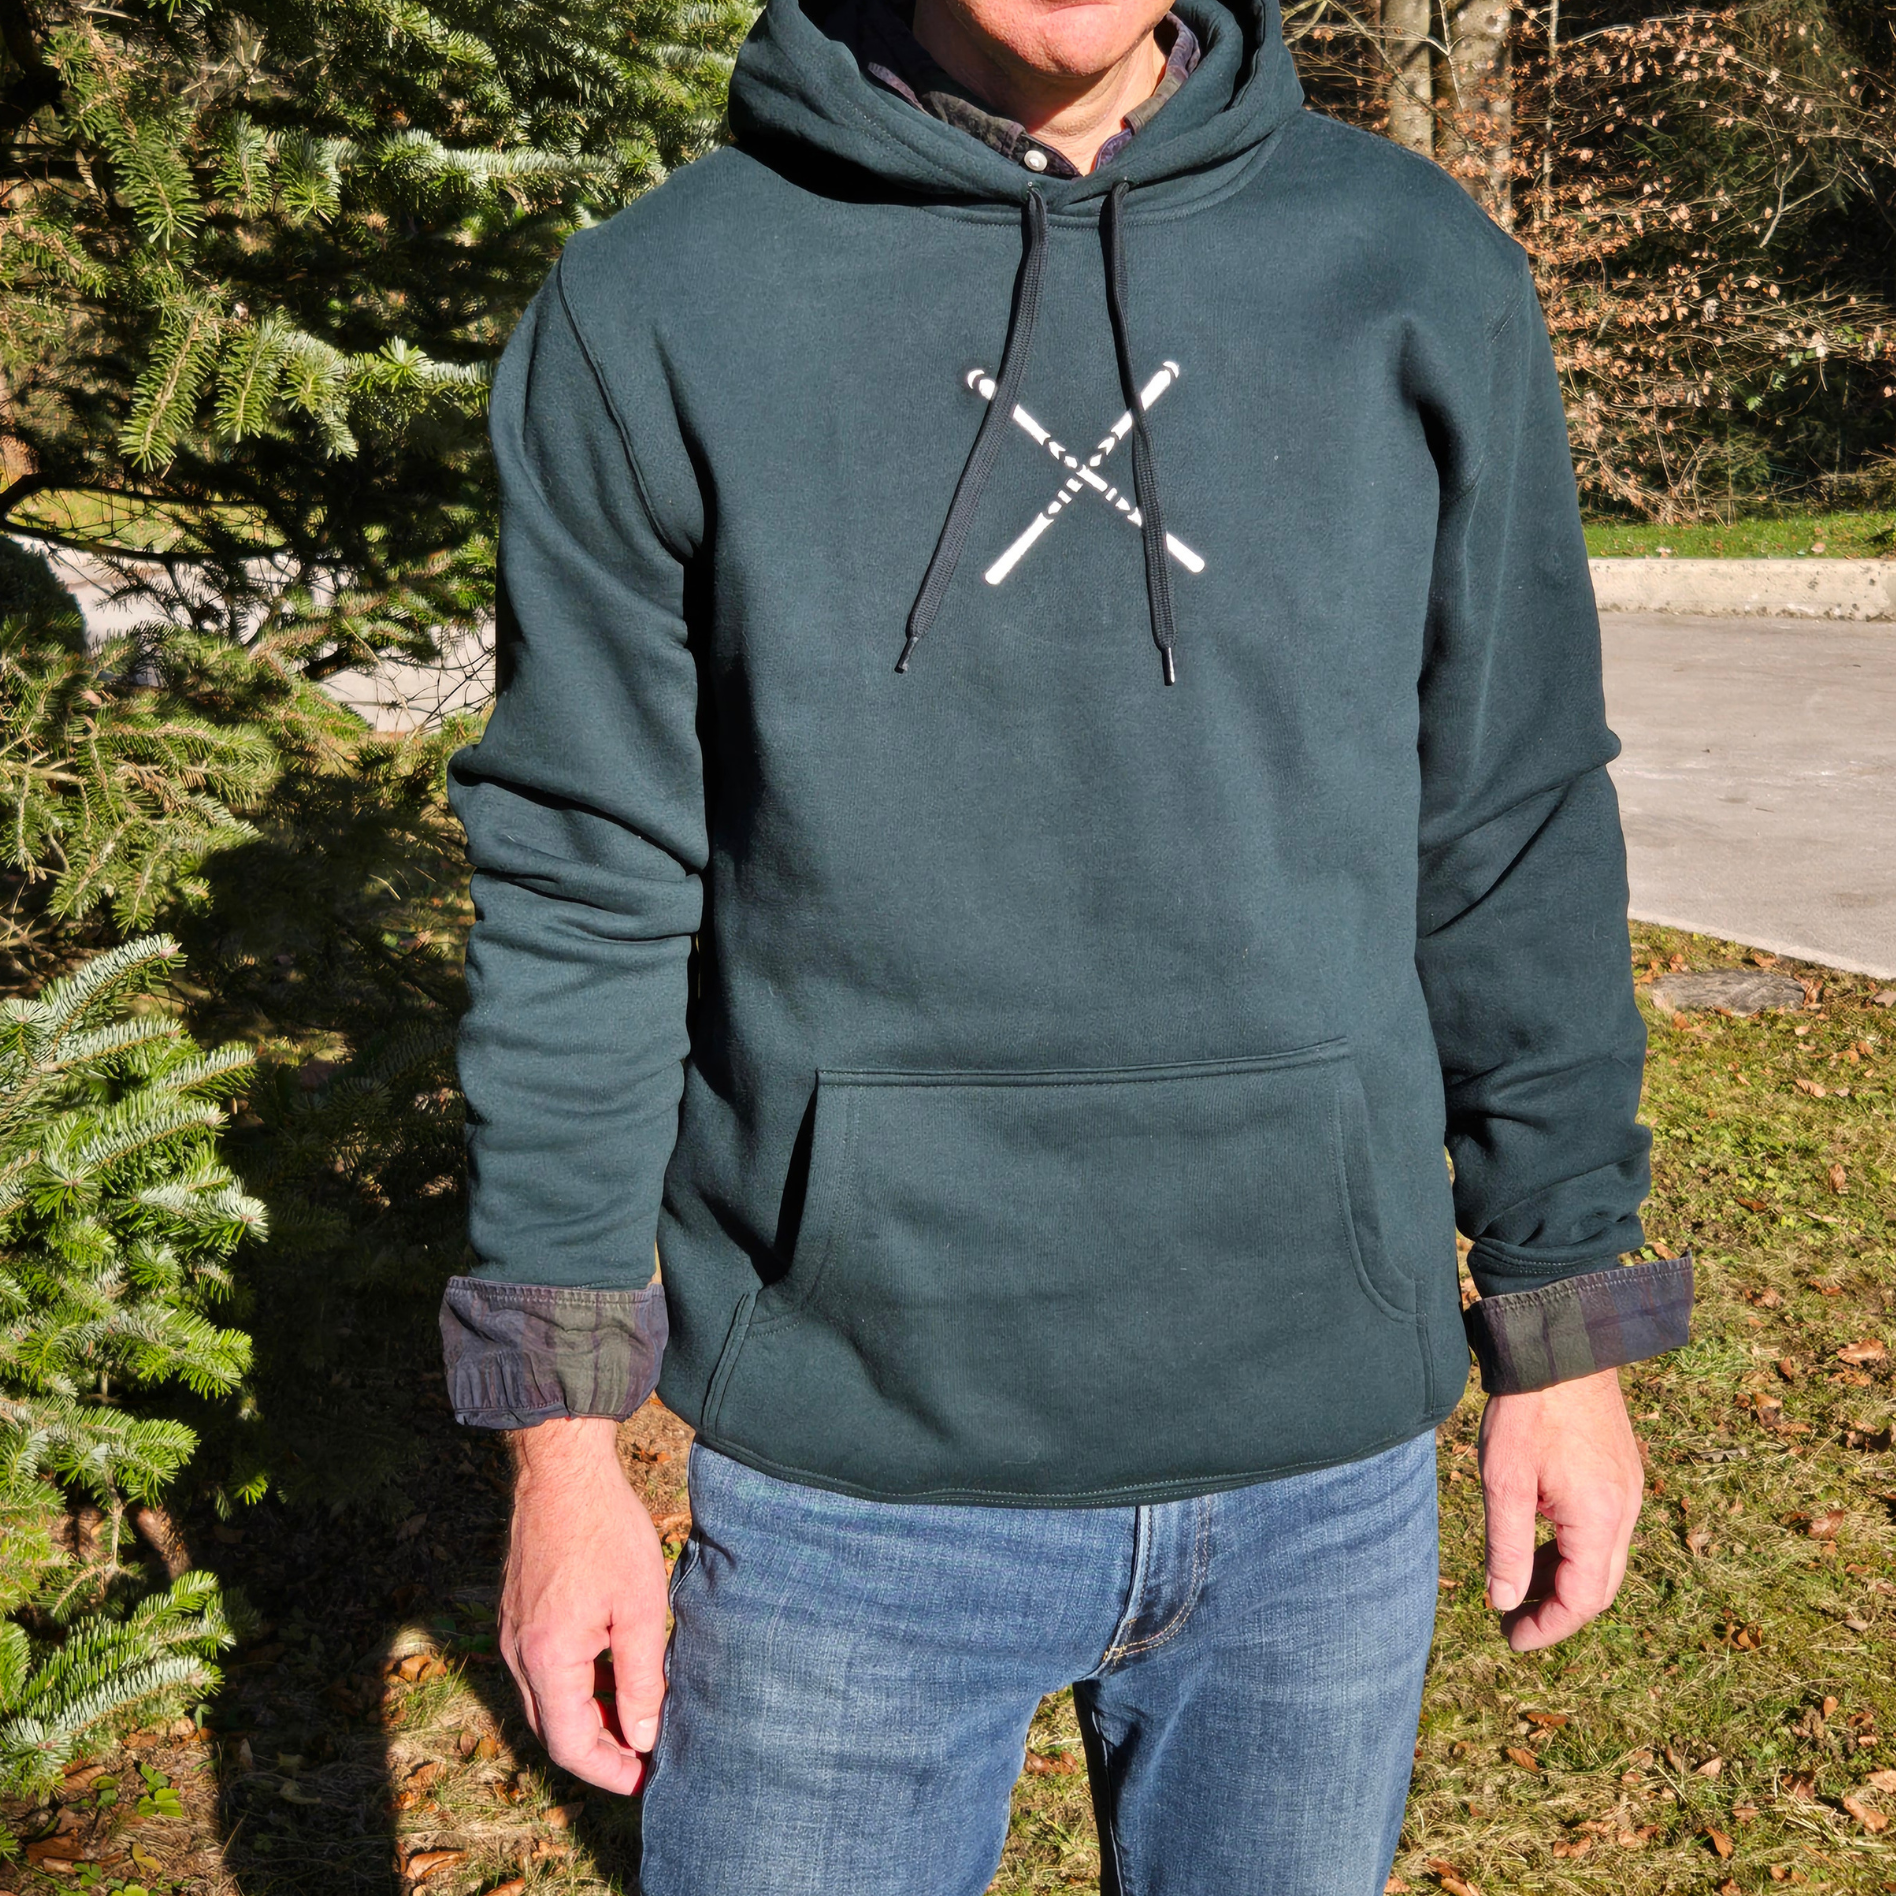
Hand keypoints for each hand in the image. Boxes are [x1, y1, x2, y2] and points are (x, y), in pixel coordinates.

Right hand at [500, 1416, 670, 1792]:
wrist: (561, 1471)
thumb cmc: (606, 1531)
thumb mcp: (639, 1607)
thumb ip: (641, 1679)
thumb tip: (642, 1738)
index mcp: (547, 1659)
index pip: (572, 1745)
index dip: (610, 1771)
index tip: (647, 1779)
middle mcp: (518, 1654)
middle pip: (553, 1730)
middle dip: (600, 1750)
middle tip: (646, 1754)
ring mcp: (512, 1634)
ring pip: (546, 1701)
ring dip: (588, 1716)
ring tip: (637, 1715)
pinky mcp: (517, 1615)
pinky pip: (540, 1670)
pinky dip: (574, 1685)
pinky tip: (611, 1673)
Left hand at [1478, 1366, 1643, 1652]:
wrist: (1561, 1344)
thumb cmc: (1528, 1409)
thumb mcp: (1504, 1480)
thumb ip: (1508, 1547)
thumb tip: (1505, 1602)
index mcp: (1600, 1519)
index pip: (1582, 1600)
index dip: (1548, 1626)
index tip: (1512, 1639)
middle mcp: (1625, 1510)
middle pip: (1599, 1586)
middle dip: (1558, 1611)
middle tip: (1514, 1622)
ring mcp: (1627, 1490)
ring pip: (1603, 1558)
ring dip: (1566, 1579)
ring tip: (1520, 1584)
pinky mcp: (1620, 1472)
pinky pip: (1604, 1529)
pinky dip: (1574, 1548)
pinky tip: (1540, 1541)